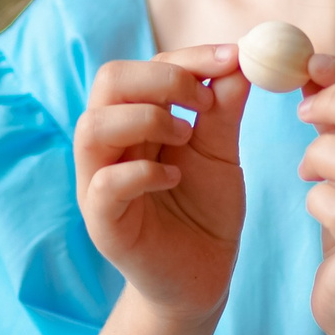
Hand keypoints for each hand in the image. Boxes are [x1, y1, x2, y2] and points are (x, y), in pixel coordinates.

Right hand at [74, 46, 249, 327]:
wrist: (201, 277)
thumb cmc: (204, 211)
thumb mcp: (221, 154)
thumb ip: (224, 110)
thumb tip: (241, 61)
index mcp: (135, 120)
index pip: (145, 66)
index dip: (189, 58)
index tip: (234, 58)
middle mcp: (109, 145)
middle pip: (108, 82)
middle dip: (162, 78)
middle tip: (205, 99)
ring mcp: (97, 183)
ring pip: (93, 127)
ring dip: (147, 119)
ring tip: (187, 136)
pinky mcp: (102, 222)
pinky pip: (104, 183)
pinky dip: (142, 172)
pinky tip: (175, 178)